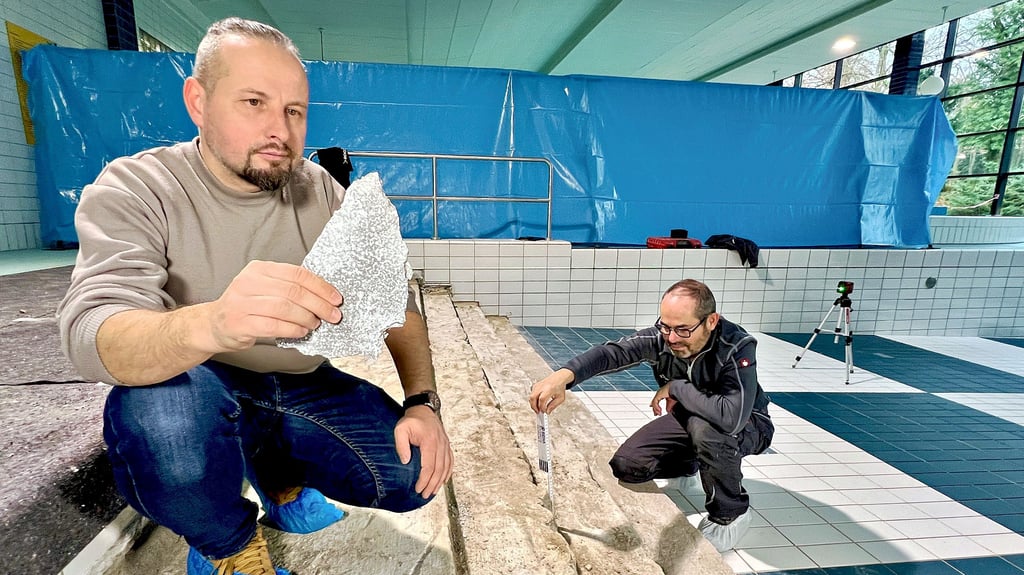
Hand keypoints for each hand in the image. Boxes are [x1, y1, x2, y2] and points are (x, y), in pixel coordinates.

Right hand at [203, 260, 342, 352]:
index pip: (297, 274)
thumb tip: (324, 297)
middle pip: (293, 291)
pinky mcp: (239, 323)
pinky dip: (292, 329)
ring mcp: (241, 302)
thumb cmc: (246, 307)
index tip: (336, 299)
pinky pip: (273, 325)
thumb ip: (288, 288)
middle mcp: (248, 282)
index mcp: (259, 269)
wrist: (214, 324)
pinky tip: (301, 332)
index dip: (320, 287)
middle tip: (332, 315)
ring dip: (306, 317)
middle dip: (319, 304)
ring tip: (315, 324)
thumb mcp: (264, 288)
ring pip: (284, 307)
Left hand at [394, 406, 452, 497]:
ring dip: (440, 481)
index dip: (424, 480)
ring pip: (445, 467)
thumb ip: (401, 445)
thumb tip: (406, 461)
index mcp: (430, 442)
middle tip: (425, 495)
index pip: (429, 466)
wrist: (423, 409)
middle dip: (432, 484)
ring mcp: (445, 444)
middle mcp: (440, 444)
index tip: (418, 489)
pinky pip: (450, 461)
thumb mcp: (401, 429)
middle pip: (439, 469)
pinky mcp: (447, 445)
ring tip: (433, 491)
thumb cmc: (412, 420)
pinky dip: (448, 472)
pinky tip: (444, 480)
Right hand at [529, 368, 573, 413]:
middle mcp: (542, 386)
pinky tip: (538, 403)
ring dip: (533, 404)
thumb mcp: (560, 398)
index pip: (542, 399)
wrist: (558, 378)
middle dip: (534, 407)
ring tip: (539, 408)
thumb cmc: (560, 387)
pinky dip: (533, 400)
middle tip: (538, 412)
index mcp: (549, 389)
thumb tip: (547, 411)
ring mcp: (537, 385)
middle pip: (533, 398)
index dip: (542, 407)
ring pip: (531, 397)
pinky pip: (531, 395)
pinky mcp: (535, 386)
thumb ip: (553, 405)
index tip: (544, 411)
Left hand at [650, 384, 676, 415]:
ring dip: (656, 409)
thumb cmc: (674, 391)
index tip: (658, 412)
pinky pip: (655, 402)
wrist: (675, 388)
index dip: (656, 407)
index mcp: (661, 395)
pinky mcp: (658, 395)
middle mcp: (659, 394)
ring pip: (654, 403)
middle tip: (656, 414)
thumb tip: (668, 411)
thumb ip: (668, 406)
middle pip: (654, 403)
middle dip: (655, 409)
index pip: (656, 402)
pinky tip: (659, 410)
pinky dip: (656, 407)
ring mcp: (658, 394)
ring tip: (658, 413)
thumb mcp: (671, 402)